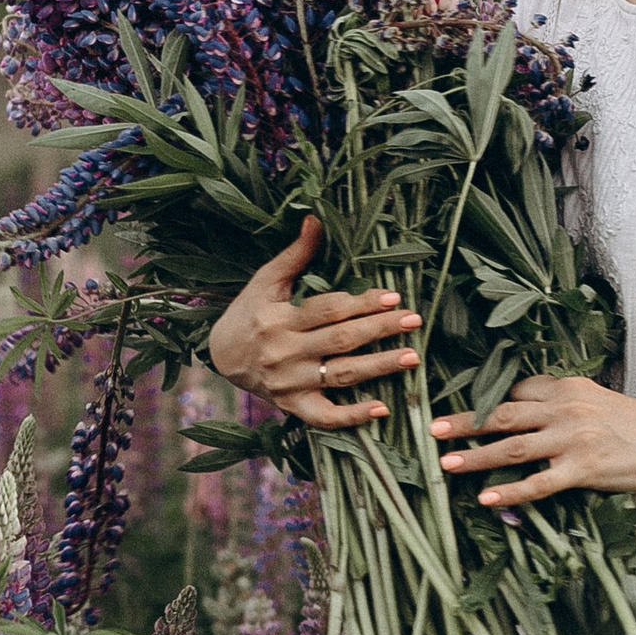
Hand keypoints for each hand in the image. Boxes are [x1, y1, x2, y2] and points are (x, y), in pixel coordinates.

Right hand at [208, 218, 422, 429]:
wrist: (221, 356)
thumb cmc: (250, 311)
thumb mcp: (267, 280)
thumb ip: (296, 253)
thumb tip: (316, 218)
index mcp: (278, 319)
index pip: (328, 310)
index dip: (361, 303)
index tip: (393, 296)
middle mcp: (284, 353)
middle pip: (340, 341)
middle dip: (380, 330)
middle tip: (414, 321)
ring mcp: (289, 383)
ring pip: (341, 376)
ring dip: (378, 367)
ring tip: (411, 357)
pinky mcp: (293, 406)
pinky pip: (325, 416)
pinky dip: (352, 416)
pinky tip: (382, 409)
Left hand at [431, 371, 635, 508]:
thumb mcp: (596, 400)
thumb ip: (561, 404)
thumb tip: (527, 413)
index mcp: (566, 388)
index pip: (516, 391)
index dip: (485, 400)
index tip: (456, 408)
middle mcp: (565, 409)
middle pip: (503, 414)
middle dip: (465, 421)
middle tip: (432, 428)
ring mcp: (573, 439)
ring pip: (513, 447)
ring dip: (475, 456)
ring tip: (445, 462)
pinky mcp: (584, 469)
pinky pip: (539, 483)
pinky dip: (510, 492)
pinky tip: (487, 499)